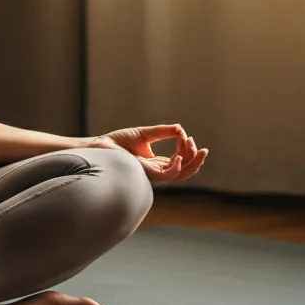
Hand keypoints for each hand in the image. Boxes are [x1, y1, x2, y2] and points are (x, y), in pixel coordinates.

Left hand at [83, 124, 207, 184]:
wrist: (102, 145)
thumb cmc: (119, 142)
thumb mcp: (145, 134)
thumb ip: (162, 132)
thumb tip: (180, 129)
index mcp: (157, 163)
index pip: (179, 161)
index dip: (187, 150)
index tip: (186, 136)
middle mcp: (156, 170)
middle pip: (183, 171)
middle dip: (195, 161)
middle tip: (203, 149)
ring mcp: (151, 173)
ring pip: (179, 175)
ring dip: (190, 163)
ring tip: (196, 149)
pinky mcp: (145, 173)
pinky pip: (166, 176)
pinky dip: (175, 168)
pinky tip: (179, 157)